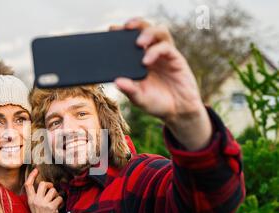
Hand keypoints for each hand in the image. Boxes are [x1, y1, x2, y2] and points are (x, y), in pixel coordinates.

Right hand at [24, 168, 61, 212]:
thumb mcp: (34, 206)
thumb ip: (37, 197)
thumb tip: (46, 186)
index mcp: (30, 200)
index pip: (28, 184)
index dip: (32, 175)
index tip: (36, 169)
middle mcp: (36, 200)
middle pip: (43, 184)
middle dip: (49, 185)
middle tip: (51, 190)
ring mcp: (43, 204)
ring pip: (53, 190)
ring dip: (56, 195)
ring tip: (55, 203)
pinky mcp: (51, 207)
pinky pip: (59, 198)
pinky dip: (61, 202)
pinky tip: (59, 207)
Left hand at [110, 18, 212, 150]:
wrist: (178, 111)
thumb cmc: (156, 103)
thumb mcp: (139, 99)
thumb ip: (129, 90)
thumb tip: (117, 81)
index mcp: (138, 60)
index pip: (130, 39)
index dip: (122, 32)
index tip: (111, 29)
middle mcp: (151, 53)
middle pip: (144, 29)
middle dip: (135, 24)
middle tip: (125, 27)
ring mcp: (164, 55)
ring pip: (158, 31)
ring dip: (147, 33)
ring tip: (138, 43)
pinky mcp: (175, 59)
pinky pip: (166, 47)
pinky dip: (155, 51)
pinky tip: (146, 61)